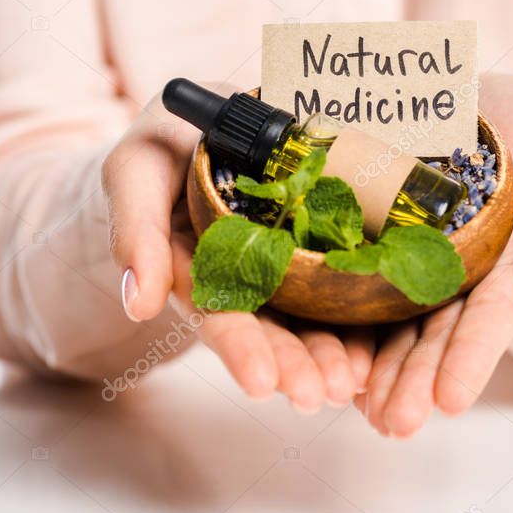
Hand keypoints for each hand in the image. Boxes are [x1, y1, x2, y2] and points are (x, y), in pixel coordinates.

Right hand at [101, 92, 372, 411]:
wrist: (213, 118)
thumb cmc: (165, 143)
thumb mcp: (137, 170)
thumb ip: (136, 230)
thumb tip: (139, 303)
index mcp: (195, 267)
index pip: (218, 315)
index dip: (239, 349)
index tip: (262, 384)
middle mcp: (242, 277)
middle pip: (271, 328)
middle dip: (295, 364)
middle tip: (322, 394)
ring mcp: (284, 265)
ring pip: (310, 317)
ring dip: (331, 354)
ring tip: (352, 383)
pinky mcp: (320, 245)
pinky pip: (343, 284)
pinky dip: (360, 318)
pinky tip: (376, 348)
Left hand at [356, 73, 512, 436]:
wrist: (473, 93)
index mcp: (510, 263)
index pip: (491, 317)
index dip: (471, 358)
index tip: (450, 401)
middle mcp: (460, 273)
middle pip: (436, 333)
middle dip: (416, 380)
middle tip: (392, 424)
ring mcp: (414, 259)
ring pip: (394, 321)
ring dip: (378, 368)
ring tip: (356, 408)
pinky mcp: (373, 238)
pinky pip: (356, 280)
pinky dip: (344, 320)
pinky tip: (329, 355)